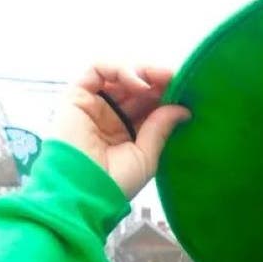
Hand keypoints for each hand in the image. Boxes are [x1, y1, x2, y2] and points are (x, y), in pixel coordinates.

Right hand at [49, 65, 190, 198]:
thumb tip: (184, 109)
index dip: (166, 95)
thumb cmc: (114, 182)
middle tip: (177, 79)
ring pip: (119, 75)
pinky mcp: (76, 95)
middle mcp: (110, 115)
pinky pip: (97, 70)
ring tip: (163, 79)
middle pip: (136, 88)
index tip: (186, 91)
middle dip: (158, 81)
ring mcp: (93, 104)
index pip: (148, 105)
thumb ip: (161, 128)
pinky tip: (140, 84)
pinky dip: (120, 70)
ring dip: (143, 73)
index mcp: (127, 131)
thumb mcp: (146, 155)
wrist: (84, 191)